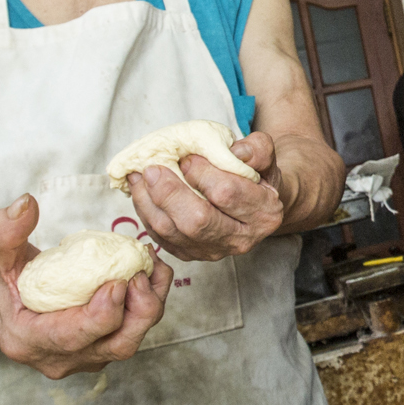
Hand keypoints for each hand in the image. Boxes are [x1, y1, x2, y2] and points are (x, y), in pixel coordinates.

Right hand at [0, 194, 171, 378]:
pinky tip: (151, 272)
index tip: (118, 281)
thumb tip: (25, 204)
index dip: (102, 314)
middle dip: (139, 311)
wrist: (6, 305)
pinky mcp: (102, 349)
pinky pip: (134, 331)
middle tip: (143, 273)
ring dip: (150, 304)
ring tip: (152, 267)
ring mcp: (85, 358)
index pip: (72, 338)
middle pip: (115, 346)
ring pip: (131, 340)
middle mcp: (60, 359)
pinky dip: (148, 303)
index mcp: (27, 341)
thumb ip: (3, 231)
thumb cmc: (2, 281)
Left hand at [128, 131, 285, 262]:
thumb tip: (234, 153)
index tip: (188, 157)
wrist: (253, 202)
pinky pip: (161, 238)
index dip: (201, 173)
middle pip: (197, 222)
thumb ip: (257, 149)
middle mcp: (241, 240)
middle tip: (153, 168)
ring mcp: (214, 251)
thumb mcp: (264, 156)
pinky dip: (146, 213)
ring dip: (149, 202)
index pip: (226, 194)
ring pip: (172, 232)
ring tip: (139, 176)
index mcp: (263, 214)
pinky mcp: (191, 255)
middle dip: (169, 192)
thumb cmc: (256, 176)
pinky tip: (141, 192)